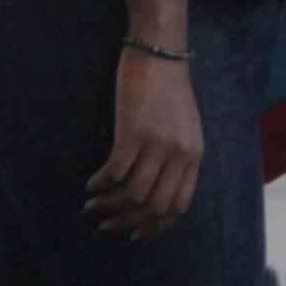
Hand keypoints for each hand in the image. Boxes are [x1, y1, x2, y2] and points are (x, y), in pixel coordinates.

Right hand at [84, 49, 204, 239]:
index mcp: (194, 155)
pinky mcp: (134, 133)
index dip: (155, 226)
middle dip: (127, 222)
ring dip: (108, 205)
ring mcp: (157, 144)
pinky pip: (115, 173)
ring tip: (92, 205)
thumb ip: (177, 156)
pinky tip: (91, 184)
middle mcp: (179, 155)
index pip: (179, 207)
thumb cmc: (169, 85)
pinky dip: (100, 184)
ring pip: (133, 194)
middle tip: (106, 224)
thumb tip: (154, 187)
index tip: (135, 234)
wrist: (160, 50)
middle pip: (154, 206)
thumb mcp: (185, 126)